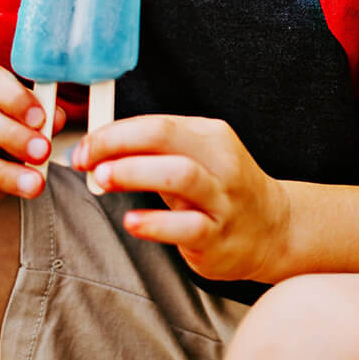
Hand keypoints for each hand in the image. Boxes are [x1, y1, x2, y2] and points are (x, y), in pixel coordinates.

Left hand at [73, 115, 289, 282]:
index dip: (113, 133)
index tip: (85, 148)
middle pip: (165, 137)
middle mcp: (220, 162)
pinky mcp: (218, 235)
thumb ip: (154, 154)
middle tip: (86, 160)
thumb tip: (99, 151)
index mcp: (211, 136)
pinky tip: (132, 222)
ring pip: (179, 174)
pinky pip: (186, 227)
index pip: (156, 124)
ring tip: (103, 179)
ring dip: (134, 172)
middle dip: (117, 143)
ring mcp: (222, 199)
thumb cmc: (222, 192)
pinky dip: (154, 223)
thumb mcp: (197, 161)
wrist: (273, 229)